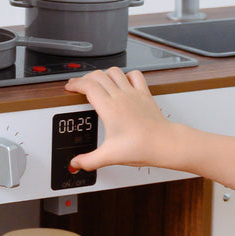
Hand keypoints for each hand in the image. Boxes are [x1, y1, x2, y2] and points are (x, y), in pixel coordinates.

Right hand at [63, 67, 177, 170]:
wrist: (164, 144)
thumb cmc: (141, 147)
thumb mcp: (109, 156)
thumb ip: (88, 160)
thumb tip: (75, 164)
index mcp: (109, 108)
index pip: (88, 86)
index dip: (75, 84)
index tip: (70, 87)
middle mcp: (121, 97)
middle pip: (98, 75)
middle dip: (85, 78)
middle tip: (80, 86)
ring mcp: (133, 93)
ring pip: (115, 72)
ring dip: (104, 74)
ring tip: (98, 82)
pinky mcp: (145, 94)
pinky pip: (135, 75)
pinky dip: (126, 75)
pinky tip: (123, 82)